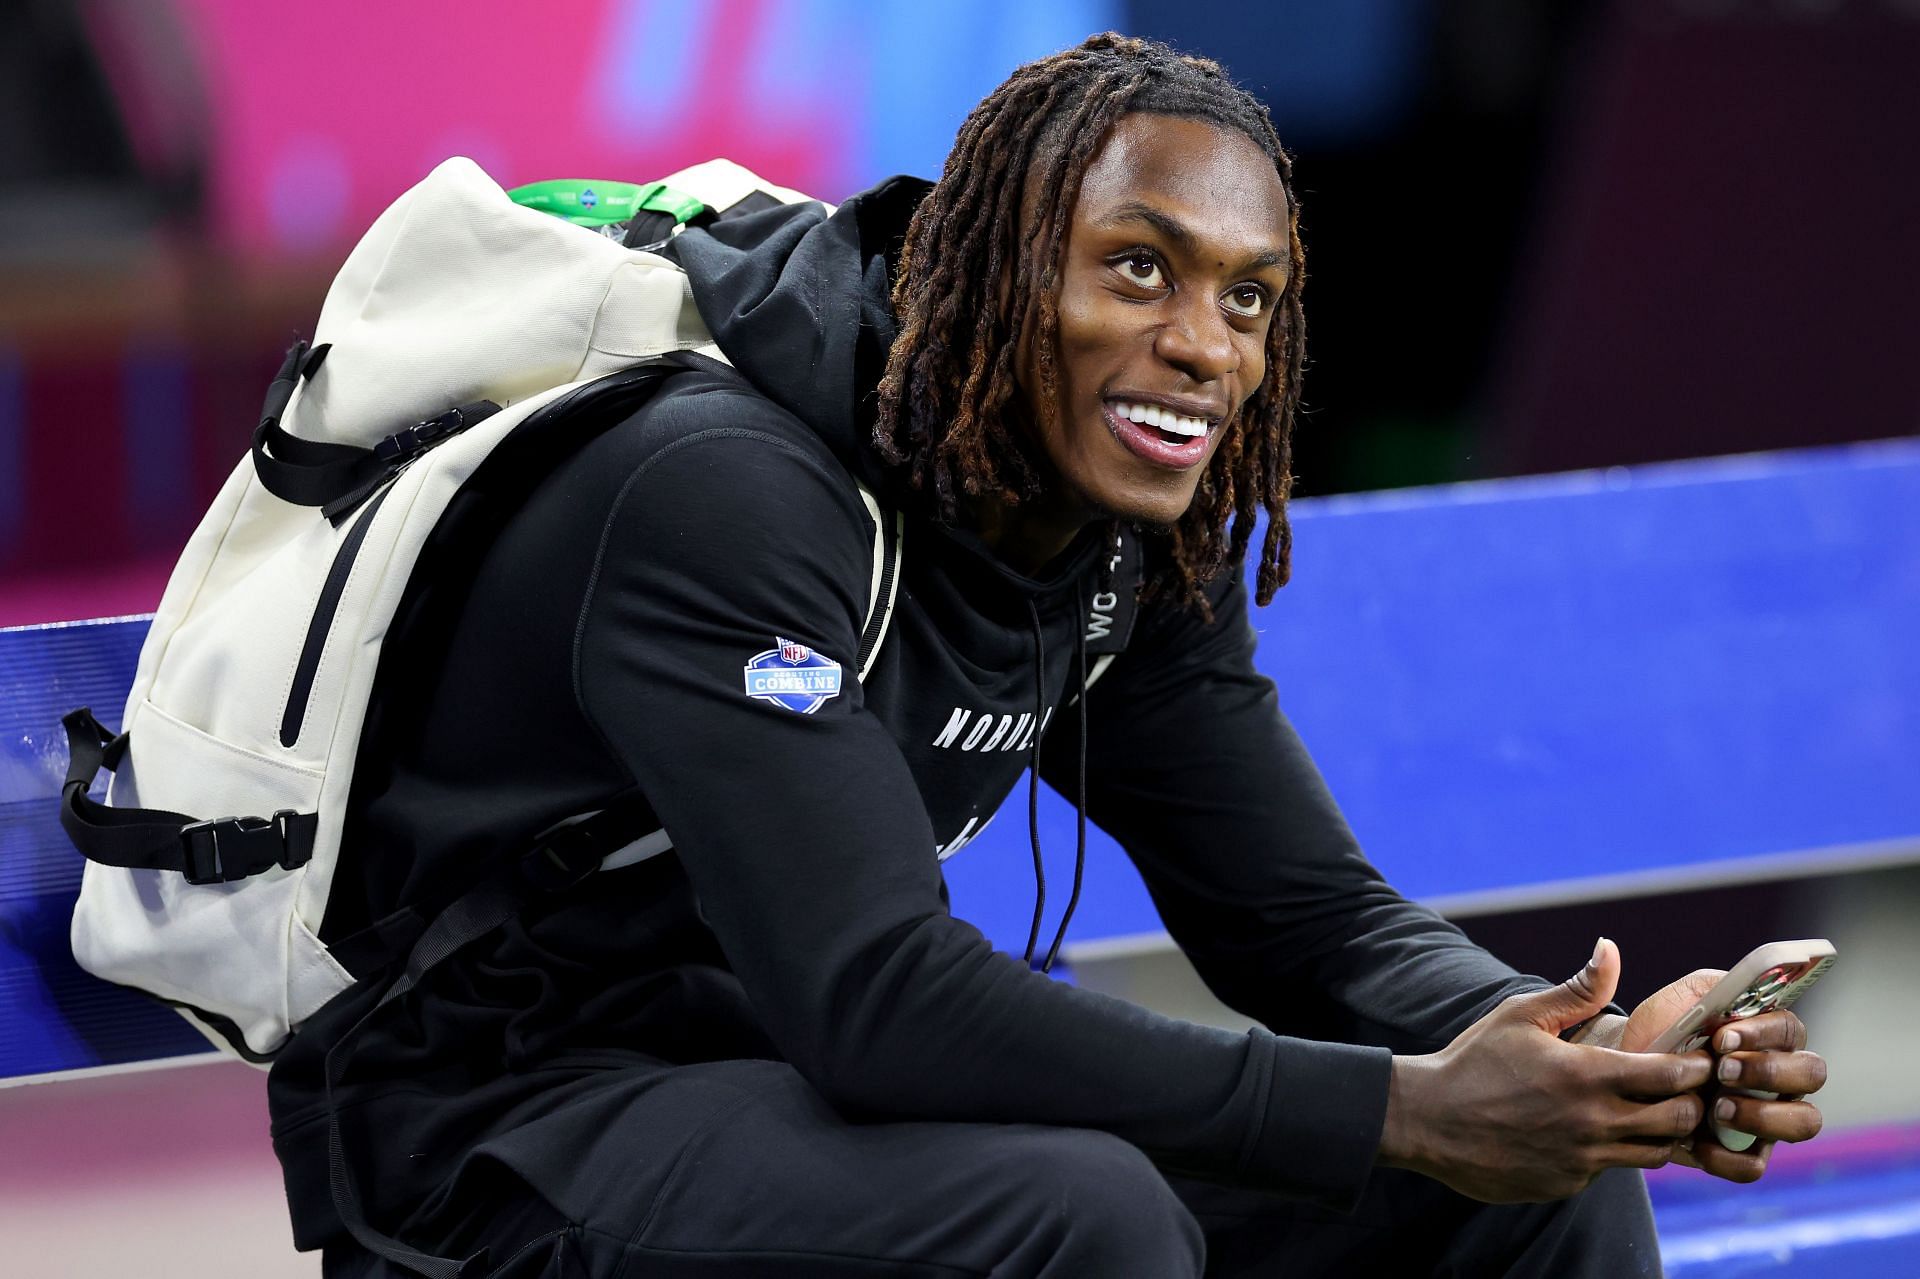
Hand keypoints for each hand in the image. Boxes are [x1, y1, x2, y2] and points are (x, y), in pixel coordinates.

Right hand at [1378, 938, 1712, 1202]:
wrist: (1427, 1118)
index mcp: (1586, 1076)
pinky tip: (1591, 1131)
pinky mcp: (1566, 1184)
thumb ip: (1578, 990)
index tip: (1700, 1059)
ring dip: (1659, 1132)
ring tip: (1646, 1111)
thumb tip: (1610, 948)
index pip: (1672, 1076)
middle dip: (1690, 1103)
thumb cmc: (1474, 1060)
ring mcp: (1581, 1160)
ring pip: (1653, 1155)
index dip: (1696, 1067)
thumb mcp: (1522, 1015)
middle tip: (1684, 1088)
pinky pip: (1609, 1170)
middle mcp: (1592, 1124)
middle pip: (1677, 1121)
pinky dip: (1613, 1152)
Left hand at [1615, 970, 1827, 1182]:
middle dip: (1769, 1071)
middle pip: (1813, 1073)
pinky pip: (1755, 1165)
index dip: (1763, 1033)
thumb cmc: (1660, 1032)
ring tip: (1716, 1108)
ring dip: (1764, 1115)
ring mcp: (1770, 1114)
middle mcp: (1780, 1073)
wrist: (1627, 1078)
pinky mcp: (1746, 1151)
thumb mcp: (1677, 1001)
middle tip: (1722, 1069)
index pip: (1790, 1029)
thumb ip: (1699, 984)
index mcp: (1768, 1033)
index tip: (1722, 1036)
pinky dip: (1727, 1157)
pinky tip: (1696, 1142)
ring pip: (1804, 1122)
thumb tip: (1619, 948)